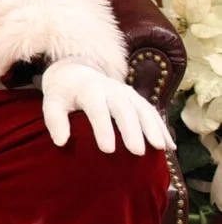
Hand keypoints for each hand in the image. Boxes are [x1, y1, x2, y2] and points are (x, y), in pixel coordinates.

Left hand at [41, 57, 174, 154]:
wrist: (75, 71)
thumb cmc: (63, 93)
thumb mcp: (53, 101)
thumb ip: (54, 119)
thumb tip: (60, 142)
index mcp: (88, 89)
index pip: (97, 109)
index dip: (103, 128)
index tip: (108, 150)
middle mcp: (110, 88)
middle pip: (123, 108)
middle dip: (131, 130)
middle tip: (137, 152)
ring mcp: (126, 92)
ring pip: (142, 108)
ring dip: (152, 127)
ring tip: (160, 148)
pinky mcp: (136, 98)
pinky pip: (152, 112)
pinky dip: (161, 127)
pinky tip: (170, 146)